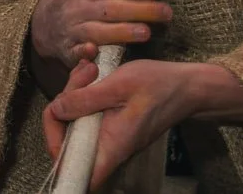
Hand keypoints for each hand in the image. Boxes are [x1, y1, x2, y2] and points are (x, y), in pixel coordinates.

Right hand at [29, 0, 171, 77]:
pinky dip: (85, 53)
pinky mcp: (69, 51)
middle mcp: (78, 8)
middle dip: (141, 11)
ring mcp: (73, 30)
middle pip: (114, 8)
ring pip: (100, 32)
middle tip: (166, 14)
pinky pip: (77, 53)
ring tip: (146, 33)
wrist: (41, 26)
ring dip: (122, 33)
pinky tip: (94, 52)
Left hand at [43, 59, 242, 187]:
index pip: (80, 173)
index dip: (59, 157)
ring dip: (73, 94)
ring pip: (75, 122)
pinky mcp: (110, 124)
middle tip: (81, 77)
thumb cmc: (158, 86)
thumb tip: (57, 111)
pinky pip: (86, 113)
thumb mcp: (118, 85)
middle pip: (68, 139)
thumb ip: (85, 99)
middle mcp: (109, 146)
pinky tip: (91, 73)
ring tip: (89, 70)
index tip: (55, 122)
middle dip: (62, 106)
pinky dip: (83, 93)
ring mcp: (110, 135)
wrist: (187, 87)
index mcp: (112, 144)